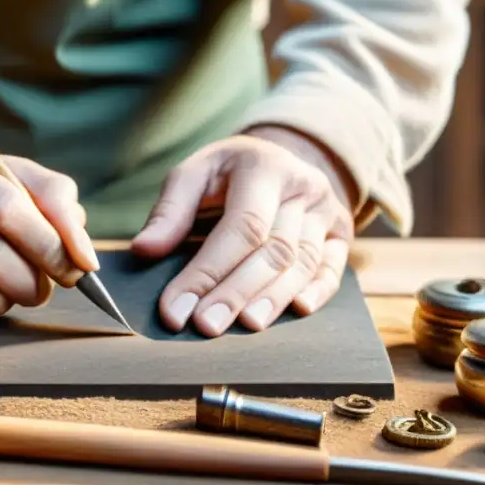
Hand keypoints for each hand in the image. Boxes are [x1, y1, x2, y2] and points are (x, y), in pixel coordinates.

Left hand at [131, 127, 356, 336]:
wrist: (276, 158)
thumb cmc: (226, 173)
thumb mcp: (194, 174)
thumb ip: (170, 211)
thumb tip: (144, 250)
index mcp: (264, 168)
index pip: (240, 227)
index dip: (208, 271)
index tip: (177, 307)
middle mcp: (303, 186)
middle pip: (274, 249)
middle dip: (237, 292)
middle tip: (206, 325)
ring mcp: (326, 210)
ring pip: (304, 262)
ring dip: (274, 298)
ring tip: (245, 326)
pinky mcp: (340, 232)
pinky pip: (333, 267)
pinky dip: (317, 291)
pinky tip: (298, 310)